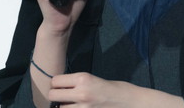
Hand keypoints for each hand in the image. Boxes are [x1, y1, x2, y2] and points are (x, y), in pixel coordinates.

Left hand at [48, 73, 183, 107]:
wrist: (130, 102)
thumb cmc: (114, 89)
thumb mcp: (93, 80)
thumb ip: (77, 83)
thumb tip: (58, 87)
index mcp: (83, 78)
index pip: (55, 81)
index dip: (56, 83)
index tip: (61, 85)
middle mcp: (81, 92)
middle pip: (53, 95)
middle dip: (56, 96)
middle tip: (64, 96)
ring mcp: (83, 107)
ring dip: (64, 106)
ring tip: (75, 104)